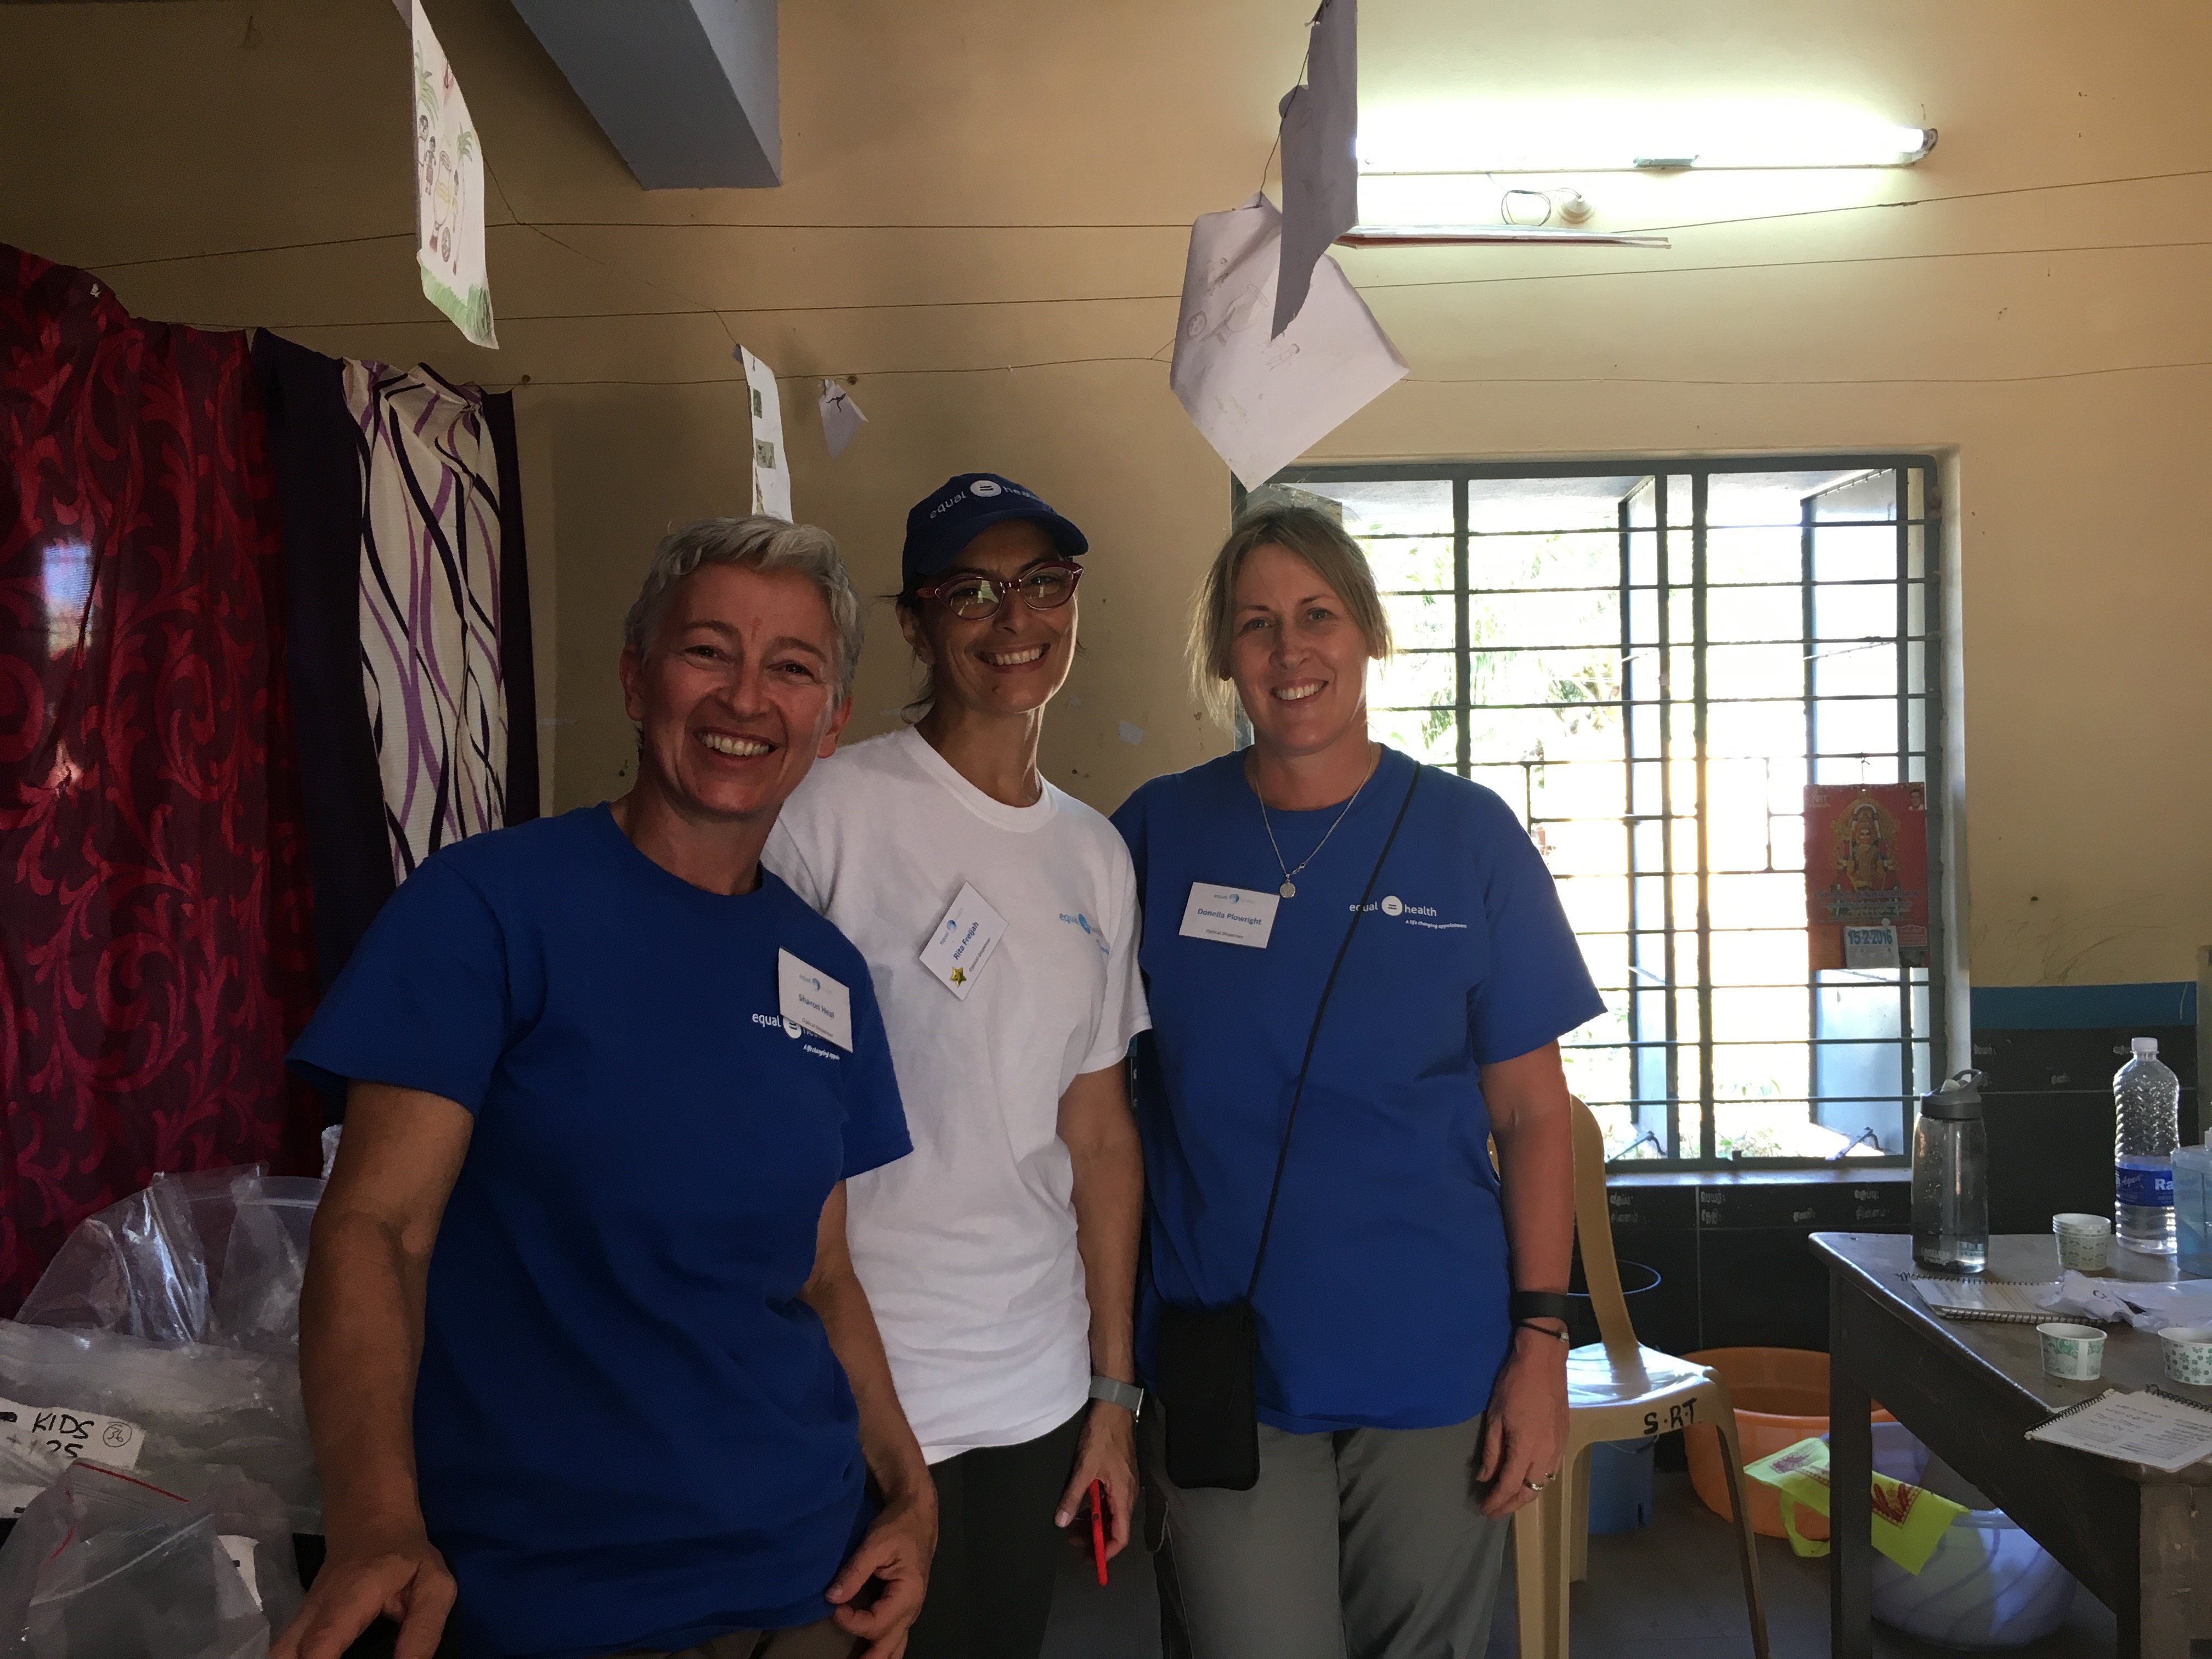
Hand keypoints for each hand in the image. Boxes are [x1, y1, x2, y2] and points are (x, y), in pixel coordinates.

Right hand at [271, 1526, 454, 1658]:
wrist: (371, 1523)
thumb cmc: (406, 1557)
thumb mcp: (435, 1586)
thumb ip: (424, 1630)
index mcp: (349, 1597)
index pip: (322, 1641)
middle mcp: (314, 1609)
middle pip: (285, 1654)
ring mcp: (300, 1616)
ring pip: (279, 1653)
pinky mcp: (297, 1624)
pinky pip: (286, 1651)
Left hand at [826, 1483, 936, 1658]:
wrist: (917, 1514)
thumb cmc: (898, 1526)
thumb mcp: (875, 1543)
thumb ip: (855, 1571)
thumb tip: (832, 1597)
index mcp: (907, 1594)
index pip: (875, 1623)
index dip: (851, 1621)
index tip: (832, 1607)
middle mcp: (912, 1608)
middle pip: (890, 1645)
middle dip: (871, 1658)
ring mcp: (910, 1609)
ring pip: (896, 1645)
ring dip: (879, 1656)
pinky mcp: (904, 1605)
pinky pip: (896, 1634)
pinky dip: (884, 1646)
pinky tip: (871, 1651)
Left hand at [1053, 1402, 1135, 1559]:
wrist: (1113, 1407)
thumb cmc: (1103, 1435)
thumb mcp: (1084, 1468)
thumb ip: (1073, 1496)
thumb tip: (1061, 1521)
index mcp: (1123, 1495)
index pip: (1121, 1535)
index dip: (1106, 1551)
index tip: (1090, 1558)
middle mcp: (1127, 1493)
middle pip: (1115, 1527)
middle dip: (1095, 1538)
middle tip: (1073, 1542)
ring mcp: (1124, 1483)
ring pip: (1111, 1513)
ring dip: (1093, 1522)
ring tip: (1071, 1525)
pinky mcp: (1118, 1474)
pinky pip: (1109, 1500)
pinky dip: (1095, 1508)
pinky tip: (1080, 1505)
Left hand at [1474, 1325, 1569, 1517]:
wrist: (1544, 1361)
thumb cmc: (1514, 1385)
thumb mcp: (1494, 1416)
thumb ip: (1491, 1450)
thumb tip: (1484, 1477)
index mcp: (1526, 1448)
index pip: (1510, 1486)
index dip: (1496, 1501)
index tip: (1483, 1509)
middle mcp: (1546, 1454)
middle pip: (1530, 1491)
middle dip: (1511, 1505)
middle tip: (1494, 1510)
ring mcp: (1558, 1447)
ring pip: (1544, 1484)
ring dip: (1526, 1495)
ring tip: (1508, 1498)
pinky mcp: (1564, 1439)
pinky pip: (1552, 1471)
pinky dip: (1538, 1481)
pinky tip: (1527, 1479)